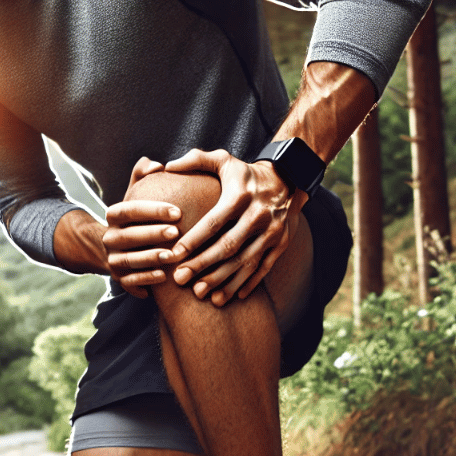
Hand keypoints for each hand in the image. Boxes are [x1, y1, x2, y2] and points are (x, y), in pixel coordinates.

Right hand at [103, 157, 180, 298]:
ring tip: (173, 256)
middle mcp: (109, 238)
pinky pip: (130, 281)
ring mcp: (113, 259)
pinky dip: (146, 279)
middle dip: (153, 234)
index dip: (153, 210)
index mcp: (113, 216)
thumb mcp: (135, 194)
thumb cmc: (137, 218)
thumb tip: (156, 164)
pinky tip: (164, 276)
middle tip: (177, 232)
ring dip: (151, 258)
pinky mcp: (119, 278)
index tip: (178, 211)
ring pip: (130, 260)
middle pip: (130, 236)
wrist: (116, 249)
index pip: (130, 210)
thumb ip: (143, 175)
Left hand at [163, 148, 307, 305]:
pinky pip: (264, 268)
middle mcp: (258, 216)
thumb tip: (168, 166)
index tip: (175, 255)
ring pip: (245, 262)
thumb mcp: (223, 160)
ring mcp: (272, 232)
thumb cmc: (245, 174)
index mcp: (240, 196)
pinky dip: (249, 283)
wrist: (287, 179)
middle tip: (181, 279)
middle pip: (228, 247)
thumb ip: (196, 160)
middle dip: (203, 265)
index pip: (213, 222)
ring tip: (202, 294)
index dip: (194, 240)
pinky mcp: (281, 243)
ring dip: (224, 281)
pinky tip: (232, 296)